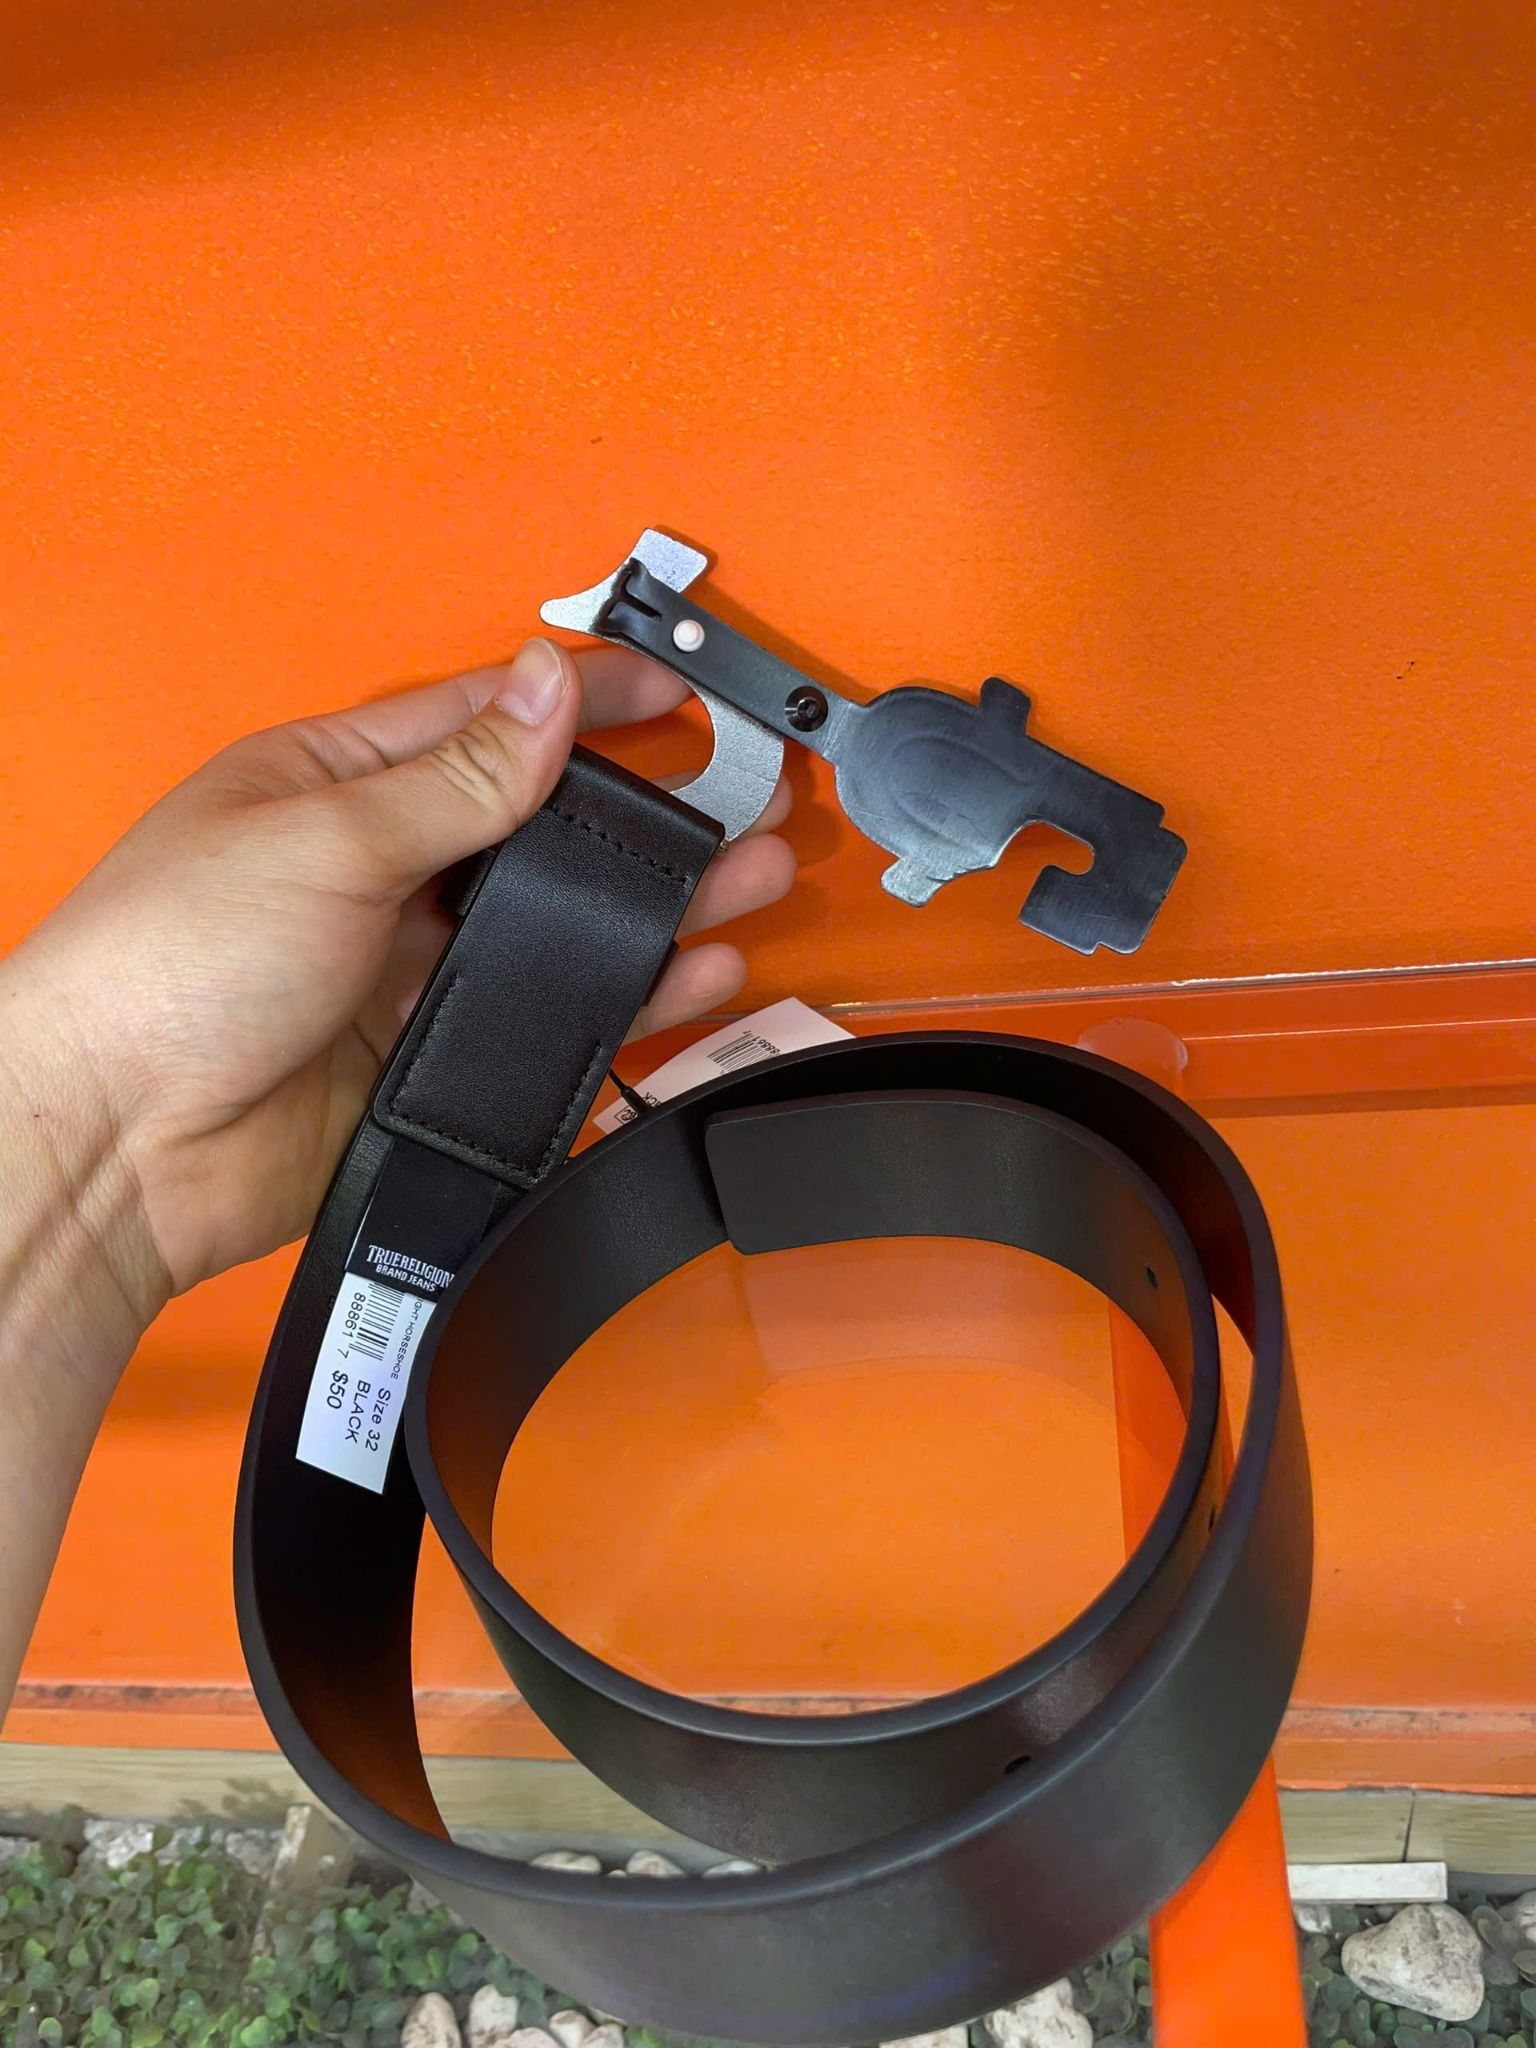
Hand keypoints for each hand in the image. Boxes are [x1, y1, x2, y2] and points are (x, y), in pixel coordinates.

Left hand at [0, 638, 793, 1316]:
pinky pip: (551, 1018)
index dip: (581, 697)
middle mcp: (381, 870)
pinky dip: (624, 1002)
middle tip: (736, 795)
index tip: (669, 689)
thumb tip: (544, 690)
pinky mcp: (433, 1055)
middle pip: (539, 824)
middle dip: (642, 809)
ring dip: (652, 904)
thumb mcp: (322, 838)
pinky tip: (683, 980)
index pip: (484, 716)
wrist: (120, 1150)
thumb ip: (453, 779)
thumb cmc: (159, 970)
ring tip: (745, 880)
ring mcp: (411, 966)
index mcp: (334, 783)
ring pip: (559, 923)